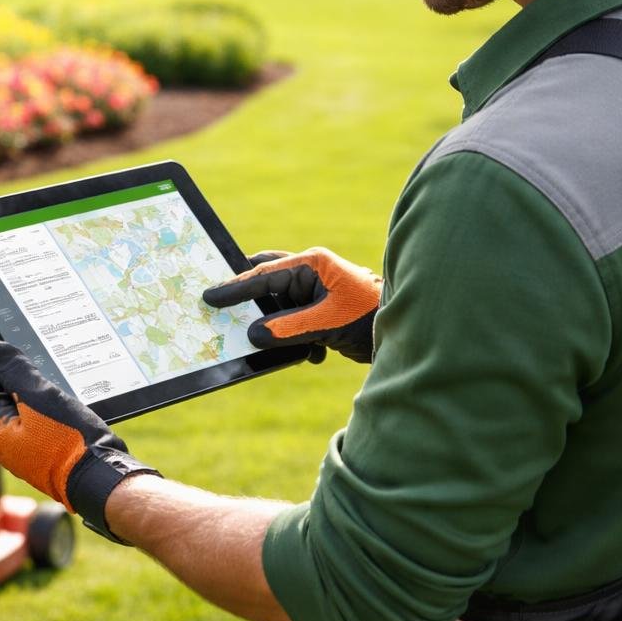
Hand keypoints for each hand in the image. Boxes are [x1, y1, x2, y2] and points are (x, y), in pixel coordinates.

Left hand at [0, 336, 158, 542]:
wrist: (100, 479)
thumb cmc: (69, 440)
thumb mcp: (40, 398)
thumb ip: (16, 371)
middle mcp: (5, 441)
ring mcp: (24, 447)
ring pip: (12, 405)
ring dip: (13, 380)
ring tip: (18, 355)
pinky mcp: (43, 448)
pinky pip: (29, 415)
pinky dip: (30, 395)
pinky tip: (42, 384)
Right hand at [203, 247, 381, 362]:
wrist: (412, 333)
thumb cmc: (371, 317)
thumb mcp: (326, 324)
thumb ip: (287, 329)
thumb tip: (254, 336)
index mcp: (311, 264)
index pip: (262, 275)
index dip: (233, 287)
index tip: (209, 296)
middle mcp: (313, 272)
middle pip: (267, 279)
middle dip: (249, 295)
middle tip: (222, 303)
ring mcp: (318, 290)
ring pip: (281, 304)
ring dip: (277, 326)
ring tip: (274, 342)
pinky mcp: (325, 310)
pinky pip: (296, 321)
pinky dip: (296, 339)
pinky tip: (312, 356)